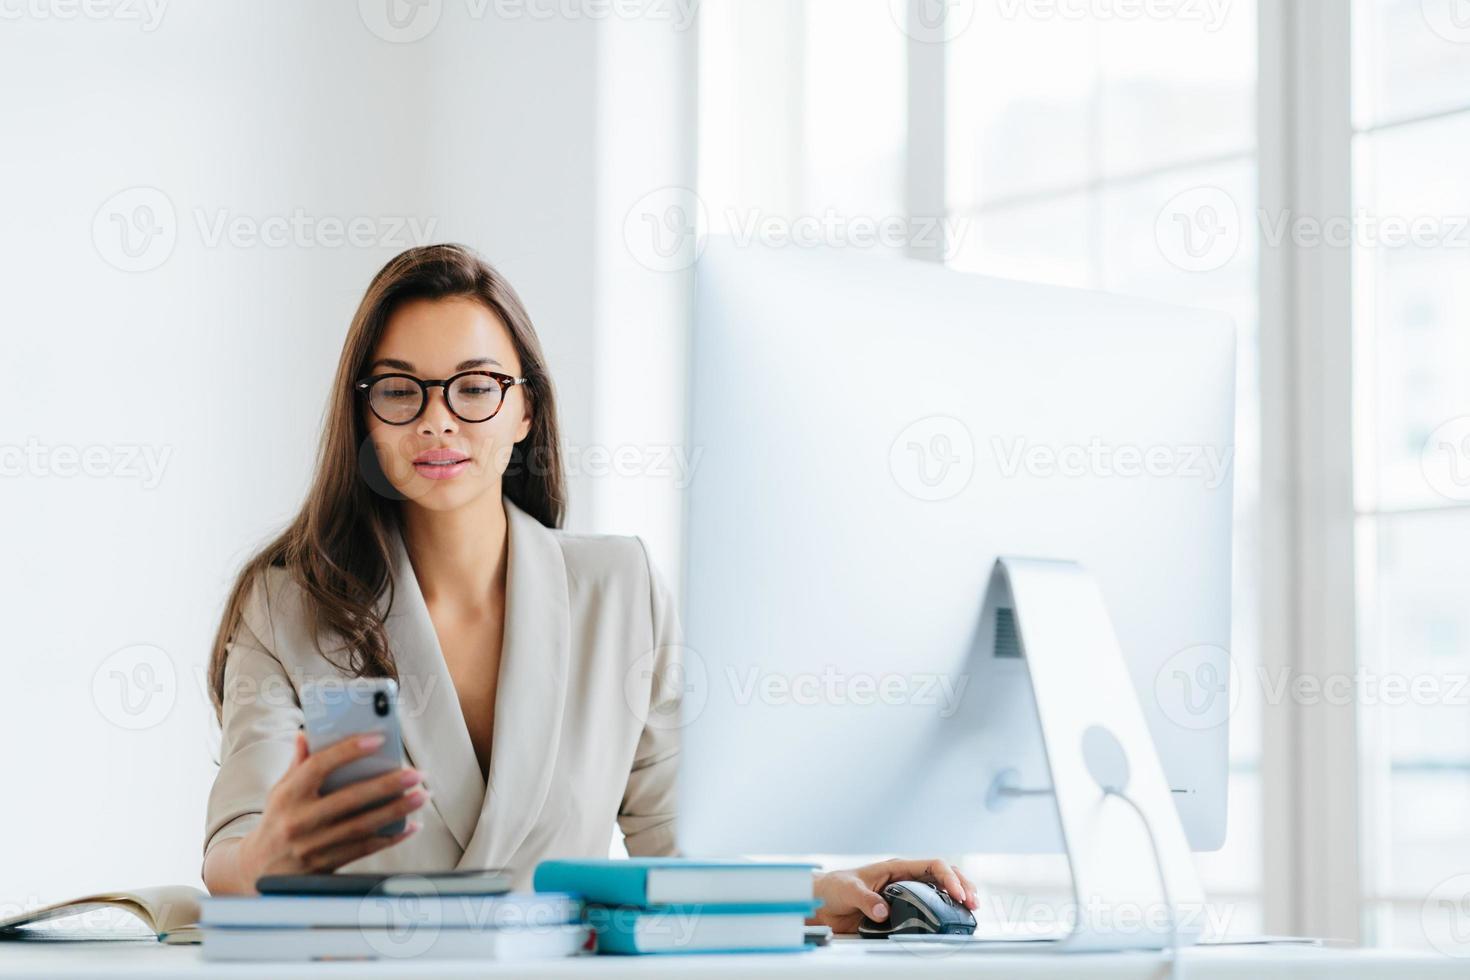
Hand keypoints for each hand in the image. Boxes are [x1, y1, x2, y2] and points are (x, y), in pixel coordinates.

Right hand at [233, 731, 427, 888]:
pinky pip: (364, 850)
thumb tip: (308, 733)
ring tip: (421, 796)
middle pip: (350, 799)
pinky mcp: (324, 866)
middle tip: (417, 774)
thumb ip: (298, 764)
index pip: (319, 766)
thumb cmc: (277, 820)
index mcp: (288, 795)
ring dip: (396, 811)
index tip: (379, 739)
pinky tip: (411, 826)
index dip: (348, 751)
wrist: (256, 870)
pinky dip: (390, 838)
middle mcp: (299, 820)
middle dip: (387, 786)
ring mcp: (311, 846)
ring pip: (362, 826)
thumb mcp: (280, 791)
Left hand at [810, 858, 978, 933]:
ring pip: (940, 890)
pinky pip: (929, 907)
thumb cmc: (834, 888)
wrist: (823, 902)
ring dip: (957, 897)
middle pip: (942, 875)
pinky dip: (945, 911)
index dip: (948, 877)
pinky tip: (953, 918)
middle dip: (962, 885)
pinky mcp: (902, 908)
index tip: (958, 893)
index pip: (931, 866)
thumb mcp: (848, 890)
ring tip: (971, 909)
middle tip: (973, 902)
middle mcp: (905, 878)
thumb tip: (883, 911)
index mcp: (896, 867)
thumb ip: (865, 899)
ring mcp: (906, 892)